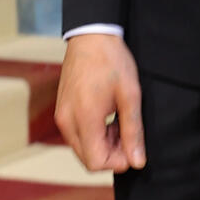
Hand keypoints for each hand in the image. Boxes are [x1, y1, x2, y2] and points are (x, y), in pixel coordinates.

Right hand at [55, 34, 145, 173]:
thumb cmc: (112, 61)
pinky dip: (94, 135)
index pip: (95, 162)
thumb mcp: (130, 96)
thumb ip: (133, 131)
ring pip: (82, 149)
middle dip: (111, 155)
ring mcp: (62, 116)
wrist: (91, 37)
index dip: (117, 162)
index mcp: (84, 118)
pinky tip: (109, 119)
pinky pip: (77, 135)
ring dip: (103, 145)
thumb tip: (137, 161)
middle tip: (129, 136)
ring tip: (121, 124)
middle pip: (88, 159)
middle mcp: (67, 121)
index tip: (133, 148)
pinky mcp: (62, 111)